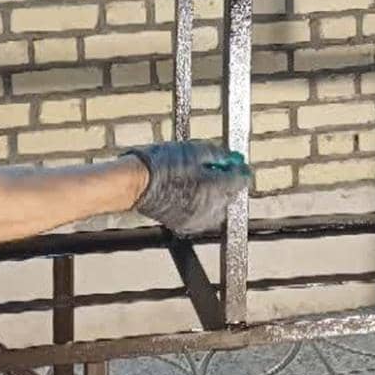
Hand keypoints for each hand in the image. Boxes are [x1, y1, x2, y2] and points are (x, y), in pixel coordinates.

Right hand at [123, 140, 250, 235]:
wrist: (134, 183)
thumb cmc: (159, 164)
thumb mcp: (192, 150)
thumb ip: (217, 155)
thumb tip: (231, 157)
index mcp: (214, 188)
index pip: (240, 181)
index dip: (240, 169)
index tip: (238, 163)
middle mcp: (209, 208)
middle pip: (231, 195)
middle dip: (228, 182)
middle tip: (218, 168)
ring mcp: (197, 219)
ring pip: (218, 208)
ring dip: (217, 195)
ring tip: (202, 179)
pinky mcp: (184, 225)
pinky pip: (203, 216)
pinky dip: (203, 205)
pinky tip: (192, 192)